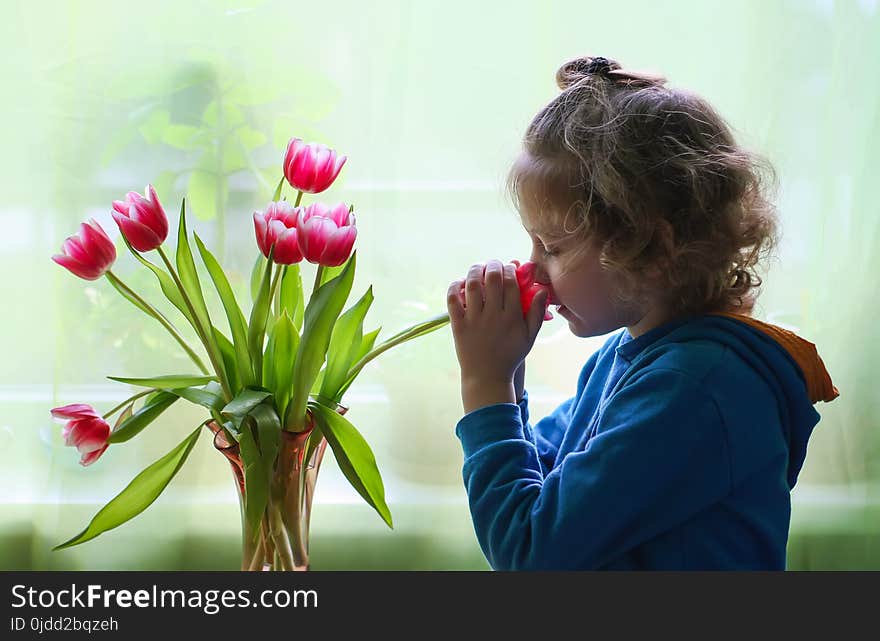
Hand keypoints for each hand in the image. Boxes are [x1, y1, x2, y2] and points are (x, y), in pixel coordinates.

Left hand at [447, 260, 548, 389]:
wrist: (487, 378)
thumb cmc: (510, 356)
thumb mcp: (529, 337)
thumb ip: (537, 313)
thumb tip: (543, 289)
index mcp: (512, 317)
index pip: (511, 283)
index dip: (509, 270)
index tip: (509, 267)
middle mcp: (493, 316)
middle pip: (492, 279)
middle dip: (493, 265)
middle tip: (493, 264)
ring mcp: (474, 320)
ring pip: (472, 285)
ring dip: (474, 271)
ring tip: (478, 268)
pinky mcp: (458, 326)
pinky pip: (453, 300)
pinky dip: (454, 287)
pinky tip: (460, 283)